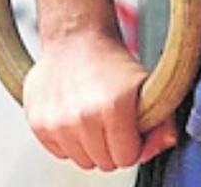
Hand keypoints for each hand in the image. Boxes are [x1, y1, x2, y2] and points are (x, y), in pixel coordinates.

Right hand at [22, 27, 178, 171]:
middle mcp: (83, 117)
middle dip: (112, 146)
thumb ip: (162, 121)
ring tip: (93, 116)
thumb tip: (158, 146)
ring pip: (82, 161)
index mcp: (114, 108)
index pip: (127, 158)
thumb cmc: (111, 61)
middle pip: (105, 163)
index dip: (132, 144)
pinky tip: (74, 116)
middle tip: (111, 120)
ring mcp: (58, 122)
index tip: (129, 128)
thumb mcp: (147, 85)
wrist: (75, 38)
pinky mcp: (38, 123)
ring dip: (90, 145)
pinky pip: (60, 153)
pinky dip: (69, 140)